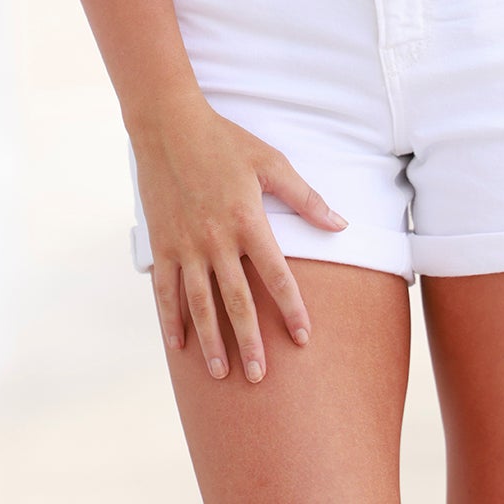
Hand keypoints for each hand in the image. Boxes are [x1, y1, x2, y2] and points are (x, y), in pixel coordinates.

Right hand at [129, 92, 348, 383]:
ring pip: (201, 304)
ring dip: (212, 341)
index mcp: (248, 220)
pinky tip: (180, 345)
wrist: (170, 126)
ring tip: (222, 373)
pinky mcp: (163, 245)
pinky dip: (171, 320)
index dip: (292, 309)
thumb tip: (340, 224)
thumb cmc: (226, 142)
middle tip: (260, 376)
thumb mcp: (271, 162)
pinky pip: (166, 291)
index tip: (303, 338)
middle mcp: (217, 240)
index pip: (277, 275)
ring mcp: (186, 245)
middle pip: (238, 301)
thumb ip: (305, 197)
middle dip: (250, 341)